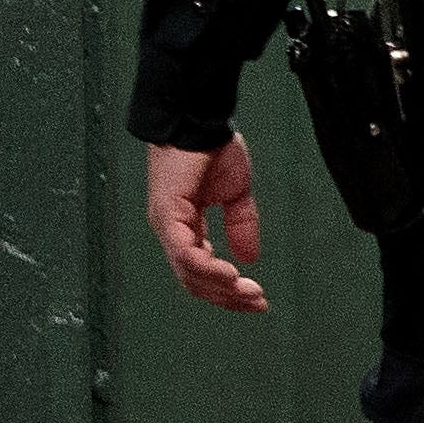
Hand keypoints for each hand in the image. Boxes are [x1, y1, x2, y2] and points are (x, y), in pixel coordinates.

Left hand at [147, 132, 269, 313]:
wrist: (199, 120)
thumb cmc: (212, 148)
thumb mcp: (236, 193)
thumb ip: (241, 225)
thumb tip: (249, 257)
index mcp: (186, 227)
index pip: (202, 271)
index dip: (229, 289)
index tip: (257, 297)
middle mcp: (173, 231)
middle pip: (195, 280)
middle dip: (227, 296)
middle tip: (256, 302)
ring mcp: (166, 224)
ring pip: (189, 273)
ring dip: (220, 288)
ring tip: (247, 292)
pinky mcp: (166, 214)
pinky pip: (185, 252)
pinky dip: (207, 268)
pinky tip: (230, 274)